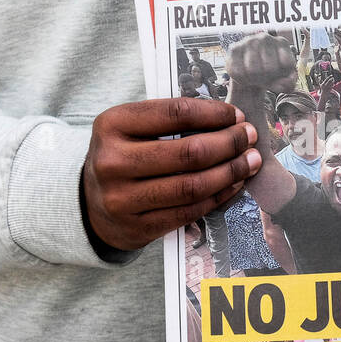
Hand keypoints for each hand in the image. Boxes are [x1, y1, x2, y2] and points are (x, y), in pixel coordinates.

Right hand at [82, 98, 260, 250]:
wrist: (91, 204)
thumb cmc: (122, 156)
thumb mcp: (130, 128)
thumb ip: (169, 120)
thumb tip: (228, 119)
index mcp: (111, 125)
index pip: (175, 113)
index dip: (213, 114)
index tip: (236, 115)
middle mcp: (113, 162)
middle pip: (188, 152)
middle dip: (229, 143)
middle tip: (248, 138)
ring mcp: (123, 199)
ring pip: (193, 185)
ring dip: (231, 172)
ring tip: (249, 162)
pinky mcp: (138, 227)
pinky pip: (190, 211)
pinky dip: (219, 196)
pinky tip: (234, 184)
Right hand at [226, 32, 296, 94]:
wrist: (251, 72)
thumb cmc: (271, 74)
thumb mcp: (284, 81)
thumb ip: (289, 84)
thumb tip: (284, 85)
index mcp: (282, 43)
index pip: (286, 64)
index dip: (283, 76)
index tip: (280, 75)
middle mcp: (266, 38)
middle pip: (269, 69)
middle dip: (267, 79)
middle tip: (265, 78)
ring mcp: (249, 41)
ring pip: (253, 71)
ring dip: (254, 80)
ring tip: (255, 77)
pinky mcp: (234, 48)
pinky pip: (238, 72)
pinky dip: (242, 79)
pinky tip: (245, 75)